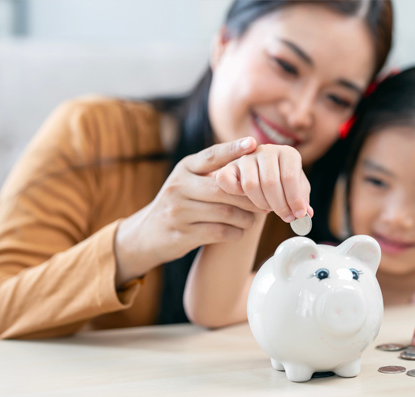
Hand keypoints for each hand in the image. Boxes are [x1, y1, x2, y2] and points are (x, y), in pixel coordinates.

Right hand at [114, 137, 262, 281]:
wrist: (147, 234)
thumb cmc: (180, 203)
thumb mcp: (189, 181)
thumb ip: (214, 172)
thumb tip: (252, 157)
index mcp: (184, 168)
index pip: (212, 156)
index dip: (234, 149)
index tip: (254, 144)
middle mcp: (179, 186)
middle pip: (224, 188)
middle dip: (250, 197)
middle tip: (267, 202)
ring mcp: (178, 211)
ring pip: (225, 212)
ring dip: (246, 218)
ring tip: (254, 219)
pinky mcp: (181, 234)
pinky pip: (219, 232)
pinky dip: (235, 232)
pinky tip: (239, 231)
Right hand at [214, 143, 312, 222]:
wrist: (263, 176)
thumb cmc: (284, 184)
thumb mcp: (297, 189)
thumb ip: (303, 199)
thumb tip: (307, 213)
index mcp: (287, 153)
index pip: (290, 176)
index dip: (295, 199)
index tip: (299, 214)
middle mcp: (266, 151)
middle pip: (270, 182)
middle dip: (280, 205)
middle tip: (286, 217)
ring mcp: (246, 158)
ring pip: (250, 185)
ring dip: (262, 203)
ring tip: (270, 209)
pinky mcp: (229, 167)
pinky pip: (227, 181)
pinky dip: (236, 194)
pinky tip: (249, 201)